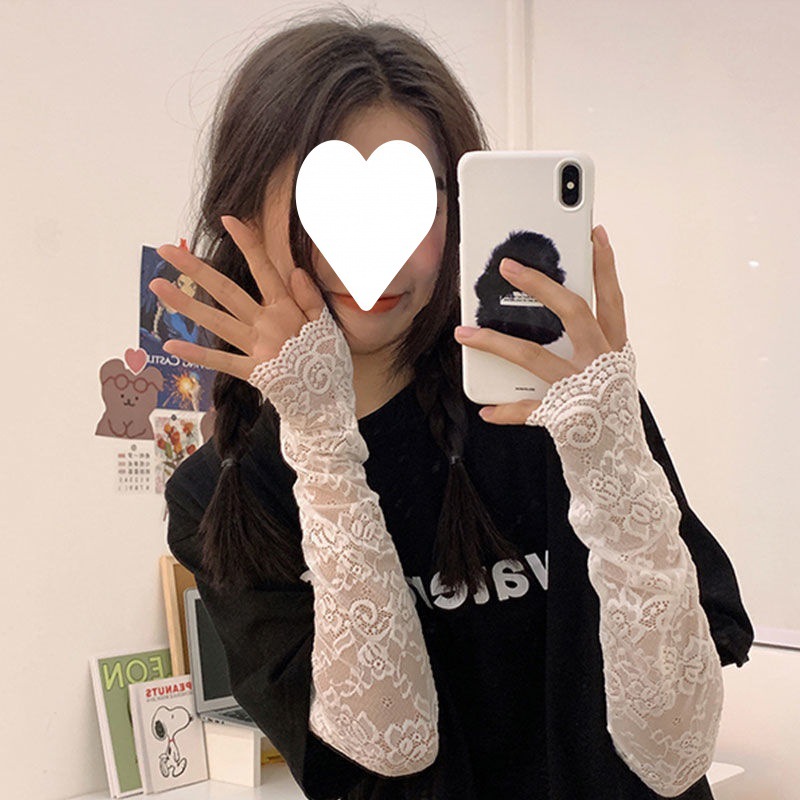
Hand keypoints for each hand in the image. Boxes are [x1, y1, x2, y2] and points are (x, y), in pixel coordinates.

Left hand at [148, 215, 326, 381]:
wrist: (328, 401)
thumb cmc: (327, 362)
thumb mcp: (326, 324)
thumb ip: (309, 297)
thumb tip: (294, 271)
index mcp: (286, 309)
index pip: (264, 269)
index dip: (247, 243)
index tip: (228, 220)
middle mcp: (267, 323)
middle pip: (225, 290)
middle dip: (194, 269)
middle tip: (166, 250)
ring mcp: (257, 347)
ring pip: (216, 321)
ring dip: (184, 303)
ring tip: (157, 287)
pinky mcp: (252, 371)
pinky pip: (220, 361)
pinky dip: (196, 355)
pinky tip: (171, 345)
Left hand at [453, 224, 627, 424]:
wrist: (619, 462)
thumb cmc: (607, 409)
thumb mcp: (606, 371)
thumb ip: (586, 344)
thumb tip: (548, 317)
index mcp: (614, 348)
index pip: (610, 298)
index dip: (604, 266)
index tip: (595, 234)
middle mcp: (601, 363)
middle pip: (572, 312)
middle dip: (540, 285)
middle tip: (508, 266)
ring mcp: (582, 388)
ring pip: (532, 356)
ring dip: (493, 342)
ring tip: (464, 333)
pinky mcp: (564, 416)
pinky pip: (527, 410)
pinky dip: (505, 410)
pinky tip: (486, 409)